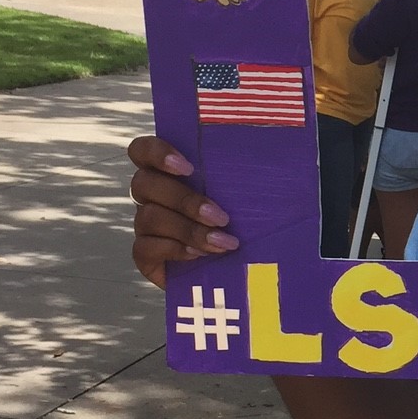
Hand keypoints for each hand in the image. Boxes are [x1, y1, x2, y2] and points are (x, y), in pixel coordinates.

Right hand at [128, 136, 238, 287]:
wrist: (243, 268)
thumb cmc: (246, 220)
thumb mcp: (251, 192)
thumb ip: (250, 170)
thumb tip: (274, 153)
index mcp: (168, 170)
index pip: (142, 150)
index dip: (156, 153)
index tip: (188, 167)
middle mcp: (151, 194)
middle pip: (145, 184)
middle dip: (185, 201)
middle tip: (222, 217)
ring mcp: (145, 224)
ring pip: (149, 217)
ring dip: (189, 230)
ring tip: (224, 243)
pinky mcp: (145, 254)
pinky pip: (145, 247)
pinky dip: (174, 250)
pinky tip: (199, 255)